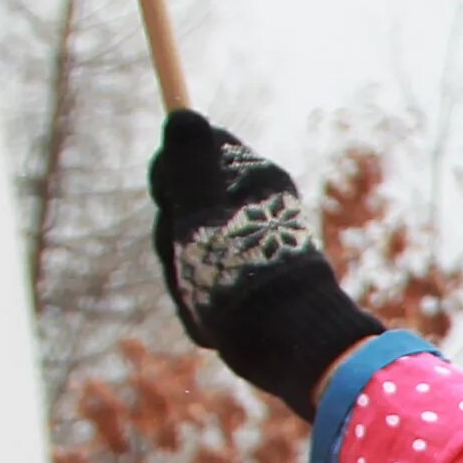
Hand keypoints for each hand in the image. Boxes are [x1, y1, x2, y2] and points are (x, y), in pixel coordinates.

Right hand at [147, 110, 382, 418]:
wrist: (292, 348)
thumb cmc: (244, 277)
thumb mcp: (203, 215)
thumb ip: (189, 167)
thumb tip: (184, 114)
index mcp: (254, 177)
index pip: (191, 151)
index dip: (170, 179)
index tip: (174, 206)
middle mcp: (257, 205)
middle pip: (184, 203)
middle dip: (174, 236)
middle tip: (191, 261)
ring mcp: (254, 243)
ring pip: (190, 247)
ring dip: (186, 274)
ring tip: (209, 296)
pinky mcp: (253, 280)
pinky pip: (208, 280)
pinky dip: (203, 301)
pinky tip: (215, 321)